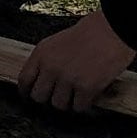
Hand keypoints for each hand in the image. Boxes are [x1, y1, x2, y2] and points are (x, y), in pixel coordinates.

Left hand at [15, 9, 136, 110]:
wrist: (113, 29)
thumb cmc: (90, 32)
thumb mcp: (57, 42)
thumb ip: (48, 60)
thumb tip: (43, 81)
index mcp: (41, 53)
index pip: (24, 80)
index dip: (27, 91)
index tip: (30, 96)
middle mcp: (51, 68)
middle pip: (39, 97)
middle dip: (49, 97)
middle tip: (61, 95)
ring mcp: (68, 79)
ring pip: (59, 105)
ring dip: (69, 102)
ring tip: (78, 93)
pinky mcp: (86, 88)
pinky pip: (79, 107)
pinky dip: (85, 104)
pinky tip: (90, 96)